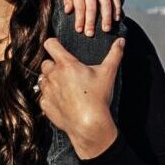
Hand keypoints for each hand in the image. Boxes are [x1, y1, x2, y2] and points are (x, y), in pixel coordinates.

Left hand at [38, 36, 121, 158]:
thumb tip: (121, 41)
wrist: (89, 124)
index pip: (50, 44)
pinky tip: (62, 99)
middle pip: (45, 63)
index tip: (58, 47)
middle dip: (54, 65)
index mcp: (66, 64)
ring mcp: (47, 90)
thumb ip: (114, 54)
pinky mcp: (45, 104)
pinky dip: (49, 96)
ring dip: (50, 80)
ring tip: (65, 87)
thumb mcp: (108, 73)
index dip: (53, 43)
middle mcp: (53, 75)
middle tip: (67, 72)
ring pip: (43, 79)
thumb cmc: (98, 97)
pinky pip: (43, 96)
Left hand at [60, 0, 121, 36]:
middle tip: (90, 34)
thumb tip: (68, 11)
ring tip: (106, 29)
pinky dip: (117, 7)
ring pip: (106, 2)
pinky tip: (117, 18)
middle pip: (92, 5)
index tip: (79, 30)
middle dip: (91, 21)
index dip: (79, 18)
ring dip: (107, 16)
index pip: (79, 5)